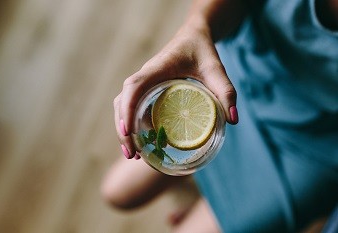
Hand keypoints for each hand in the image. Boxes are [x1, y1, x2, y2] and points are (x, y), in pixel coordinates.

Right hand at [114, 19, 237, 158]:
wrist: (194, 36)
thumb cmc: (203, 50)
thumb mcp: (216, 69)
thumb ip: (226, 91)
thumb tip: (233, 120)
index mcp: (157, 68)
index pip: (134, 87)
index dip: (127, 110)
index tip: (128, 132)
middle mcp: (146, 75)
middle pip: (123, 101)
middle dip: (123, 128)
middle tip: (131, 155)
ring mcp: (144, 82)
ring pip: (124, 104)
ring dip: (124, 128)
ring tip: (133, 154)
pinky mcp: (147, 88)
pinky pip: (132, 105)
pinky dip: (132, 123)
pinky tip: (143, 140)